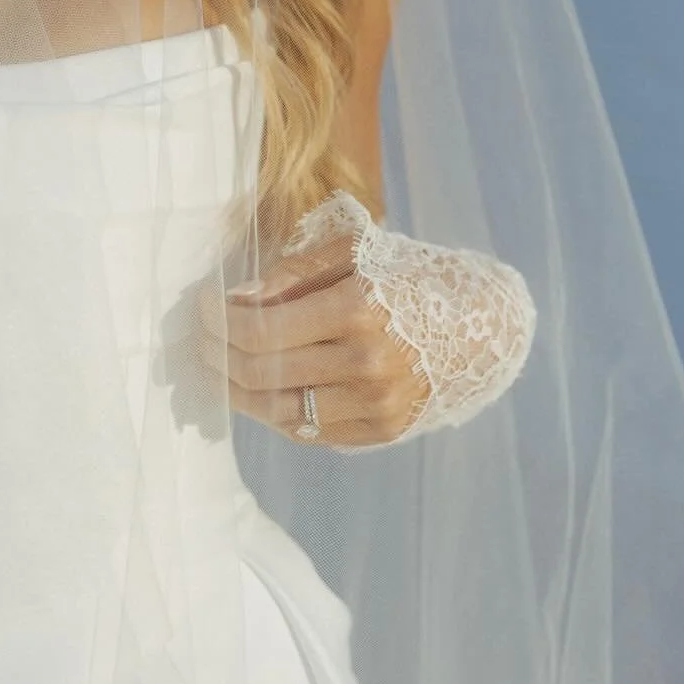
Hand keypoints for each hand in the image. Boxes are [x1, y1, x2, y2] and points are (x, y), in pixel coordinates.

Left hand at [201, 226, 428, 447]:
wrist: (480, 325)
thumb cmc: (407, 276)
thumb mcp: (354, 252)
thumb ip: (294, 272)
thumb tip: (239, 298)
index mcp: (356, 311)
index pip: (262, 331)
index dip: (219, 322)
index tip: (202, 307)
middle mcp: (365, 365)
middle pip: (262, 373)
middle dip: (218, 355)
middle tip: (202, 338)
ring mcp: (374, 405)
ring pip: (278, 411)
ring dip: (237, 392)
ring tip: (220, 369)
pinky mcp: (380, 431)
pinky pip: (309, 430)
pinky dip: (274, 412)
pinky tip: (259, 390)